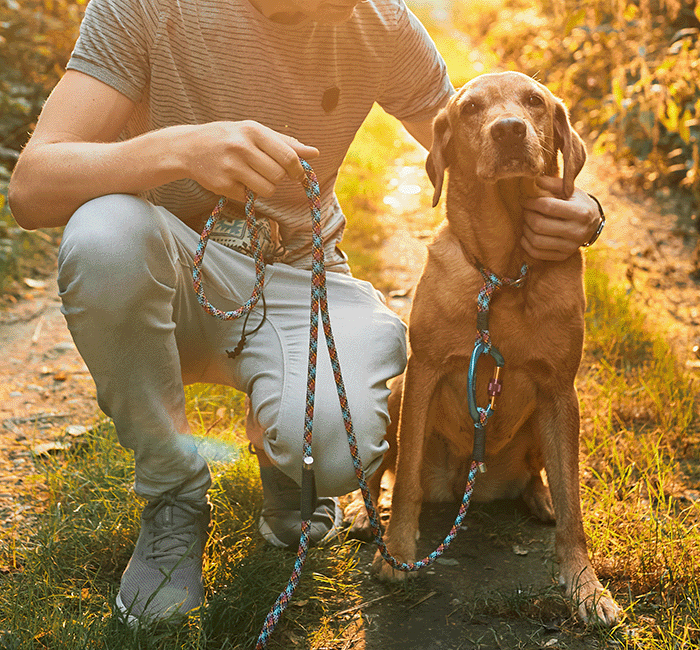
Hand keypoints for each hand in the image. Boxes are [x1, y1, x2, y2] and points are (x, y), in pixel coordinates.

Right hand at [183, 120, 319, 200]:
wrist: (188, 147)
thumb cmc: (229, 138)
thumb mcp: (255, 133)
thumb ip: (285, 143)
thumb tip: (314, 153)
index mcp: (253, 131)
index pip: (288, 156)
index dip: (298, 170)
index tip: (297, 174)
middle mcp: (241, 147)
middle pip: (279, 175)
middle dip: (278, 178)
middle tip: (267, 171)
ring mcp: (231, 167)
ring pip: (267, 189)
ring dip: (265, 187)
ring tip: (251, 176)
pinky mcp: (223, 185)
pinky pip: (249, 196)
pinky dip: (247, 192)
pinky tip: (235, 180)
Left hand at [520, 176, 602, 260]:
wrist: (592, 224)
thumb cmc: (577, 203)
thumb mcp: (570, 190)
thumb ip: (552, 184)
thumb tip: (533, 179)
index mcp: (581, 212)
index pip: (548, 207)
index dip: (531, 202)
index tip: (524, 199)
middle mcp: (577, 232)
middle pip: (539, 225)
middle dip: (527, 215)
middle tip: (525, 210)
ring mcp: (570, 247)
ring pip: (536, 241)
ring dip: (525, 229)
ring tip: (526, 221)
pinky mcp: (563, 256)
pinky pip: (536, 253)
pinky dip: (526, 244)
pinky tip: (526, 234)